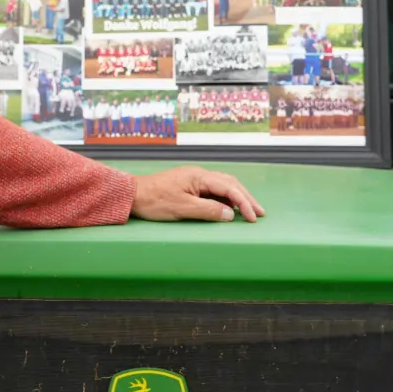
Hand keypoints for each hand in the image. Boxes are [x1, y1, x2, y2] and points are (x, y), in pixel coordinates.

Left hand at [131, 166, 264, 222]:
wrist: (133, 194)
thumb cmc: (155, 200)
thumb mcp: (183, 208)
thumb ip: (208, 211)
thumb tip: (229, 214)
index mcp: (199, 176)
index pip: (229, 188)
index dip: (244, 203)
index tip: (253, 217)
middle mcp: (199, 174)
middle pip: (230, 184)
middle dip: (246, 198)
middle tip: (260, 213)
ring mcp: (194, 179)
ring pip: (222, 186)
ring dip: (237, 198)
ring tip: (249, 211)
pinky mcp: (188, 186)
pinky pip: (213, 190)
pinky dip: (224, 199)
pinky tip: (228, 209)